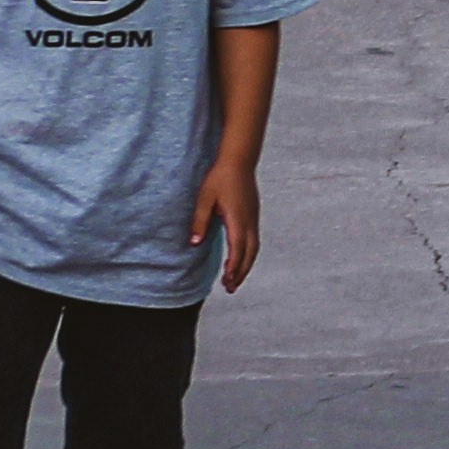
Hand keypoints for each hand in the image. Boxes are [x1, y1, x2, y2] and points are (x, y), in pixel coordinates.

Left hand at [191, 160, 258, 290]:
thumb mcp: (204, 199)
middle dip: (241, 272)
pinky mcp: (253, 214)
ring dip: (246, 264)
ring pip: (254, 247)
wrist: (239, 160)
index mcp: (238, 218)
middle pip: (250, 252)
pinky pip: (254, 239)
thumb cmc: (220, 179)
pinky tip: (240, 258)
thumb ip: (200, 222)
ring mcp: (253, 217)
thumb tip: (195, 243)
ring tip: (235, 279)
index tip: (227, 281)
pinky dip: (248, 254)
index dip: (234, 266)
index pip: (238, 248)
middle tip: (230, 288)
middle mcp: (249, 220)